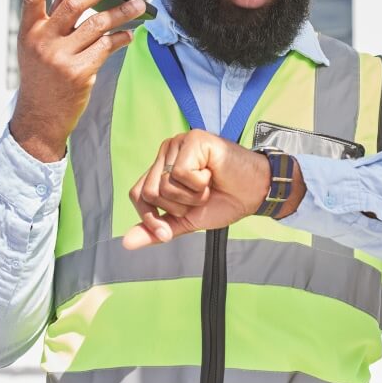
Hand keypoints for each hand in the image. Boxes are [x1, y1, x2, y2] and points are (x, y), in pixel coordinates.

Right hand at [9, 0, 146, 161]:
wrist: (39, 117)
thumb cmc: (42, 77)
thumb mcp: (37, 48)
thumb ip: (53, 21)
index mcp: (29, 32)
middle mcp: (43, 42)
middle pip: (74, 5)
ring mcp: (61, 58)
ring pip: (98, 25)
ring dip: (122, 13)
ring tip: (138, 4)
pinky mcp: (80, 73)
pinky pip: (107, 47)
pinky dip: (121, 38)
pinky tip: (129, 34)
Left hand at [123, 129, 295, 249]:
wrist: (255, 193)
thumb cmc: (224, 201)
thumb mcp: (186, 220)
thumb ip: (158, 228)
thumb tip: (126, 243)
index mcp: (162, 167)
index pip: (138, 194)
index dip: (149, 217)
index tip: (167, 232)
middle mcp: (167, 151)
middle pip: (149, 192)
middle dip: (176, 207)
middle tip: (200, 198)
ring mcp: (179, 143)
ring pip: (164, 184)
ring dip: (191, 196)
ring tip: (208, 186)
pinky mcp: (193, 139)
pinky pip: (180, 174)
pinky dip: (199, 184)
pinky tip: (212, 175)